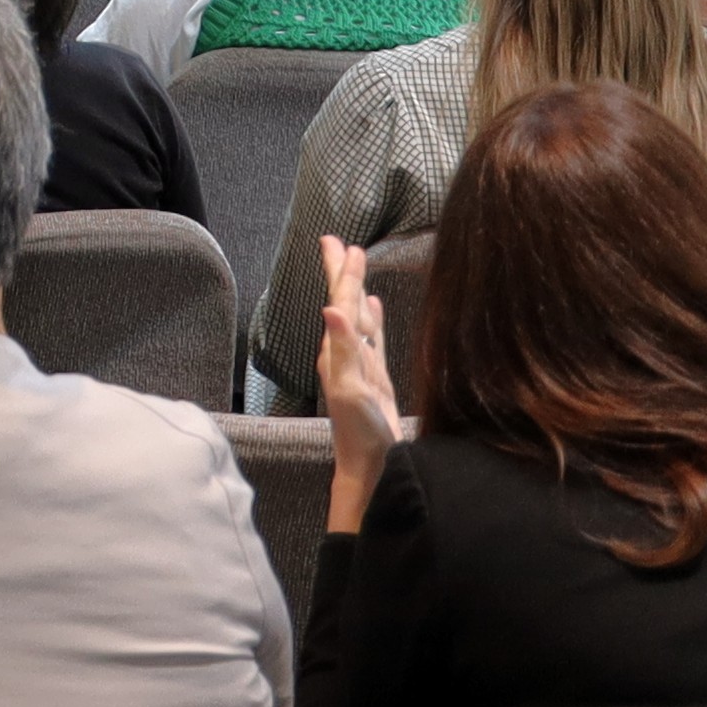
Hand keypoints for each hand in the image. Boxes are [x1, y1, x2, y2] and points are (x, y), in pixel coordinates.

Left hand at [317, 235, 403, 515]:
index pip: (340, 302)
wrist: (371, 465)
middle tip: (338, 241)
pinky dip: (373, 320)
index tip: (339, 243)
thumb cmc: (359, 432)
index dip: (342, 273)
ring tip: (356, 264)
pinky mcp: (374, 377)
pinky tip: (375, 307)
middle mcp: (345, 353)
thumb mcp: (349, 390)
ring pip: (358, 317)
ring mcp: (360, 364)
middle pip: (344, 302)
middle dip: (342, 272)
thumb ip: (343, 350)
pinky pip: (373, 339)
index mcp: (338, 351)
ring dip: (356, 291)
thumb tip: (331, 309)